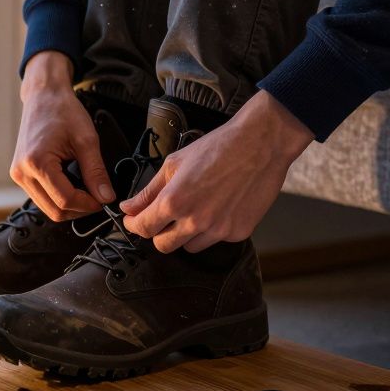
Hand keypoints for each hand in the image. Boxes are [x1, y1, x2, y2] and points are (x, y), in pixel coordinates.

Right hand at [10, 51, 114, 220]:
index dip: (89, 204)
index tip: (104, 199)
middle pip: (54, 211)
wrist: (44, 96)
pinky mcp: (20, 174)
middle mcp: (22, 173)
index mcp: (36, 163)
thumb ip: (96, 172)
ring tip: (85, 190)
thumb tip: (106, 197)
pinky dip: (58, 197)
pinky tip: (72, 184)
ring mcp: (18, 175)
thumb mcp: (86, 140)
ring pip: (47, 208)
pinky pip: (41, 197)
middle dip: (79, 209)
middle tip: (97, 198)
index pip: (65, 200)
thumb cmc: (62, 111)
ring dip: (69, 205)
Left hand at [121, 91, 312, 252]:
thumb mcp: (174, 164)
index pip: (143, 229)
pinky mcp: (239, 232)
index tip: (134, 220)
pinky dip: (211, 229)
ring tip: (195, 208)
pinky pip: (216, 240)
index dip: (134, 225)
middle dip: (158, 233)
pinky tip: (218, 207)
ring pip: (190, 246)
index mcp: (174, 202)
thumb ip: (149, 191)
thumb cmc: (218, 148)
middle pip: (164, 246)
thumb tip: (129, 208)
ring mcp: (219, 230)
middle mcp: (196, 221)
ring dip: (185, 234)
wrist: (260, 144)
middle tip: (162, 218)